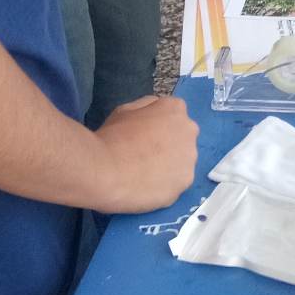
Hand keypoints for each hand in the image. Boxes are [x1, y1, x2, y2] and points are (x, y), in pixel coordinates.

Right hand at [92, 95, 198, 213]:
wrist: (105, 171)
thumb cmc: (112, 137)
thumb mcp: (125, 110)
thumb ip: (146, 107)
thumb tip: (156, 111)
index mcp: (175, 109)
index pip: (172, 114)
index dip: (156, 126)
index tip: (142, 136)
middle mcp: (189, 131)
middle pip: (182, 138)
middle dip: (168, 145)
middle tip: (143, 156)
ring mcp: (190, 159)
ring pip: (182, 162)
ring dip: (169, 167)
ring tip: (143, 175)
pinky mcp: (185, 183)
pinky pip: (176, 183)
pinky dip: (165, 186)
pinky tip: (146, 188)